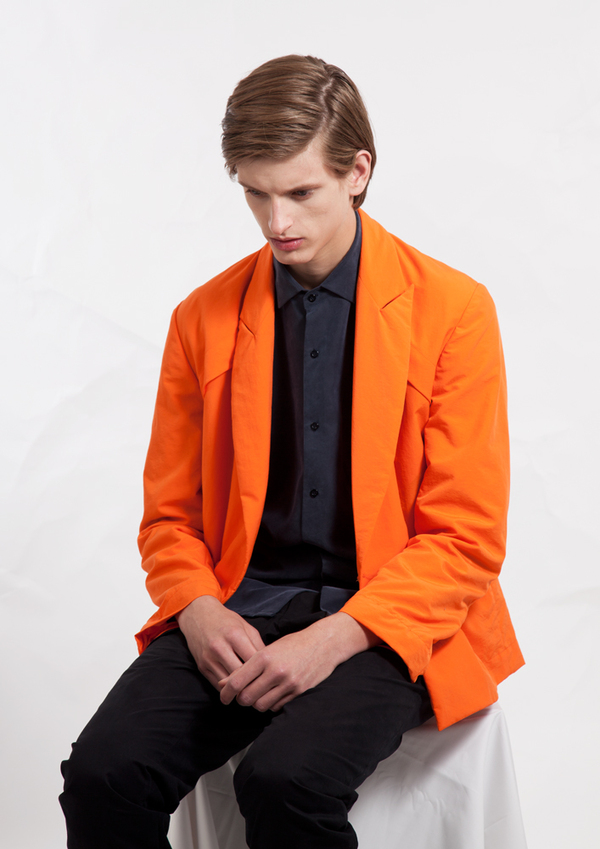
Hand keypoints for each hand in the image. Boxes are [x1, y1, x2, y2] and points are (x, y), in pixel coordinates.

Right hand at [176, 595, 264, 689]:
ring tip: (249, 688)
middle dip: (251, 681)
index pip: (252, 661)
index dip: (263, 669)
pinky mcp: (201, 667)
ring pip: (228, 684)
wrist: (198, 615)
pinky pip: (217, 685)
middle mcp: (219, 647)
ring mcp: (208, 658)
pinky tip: (236, 687)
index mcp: (234, 635)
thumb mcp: (245, 626)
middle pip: (240, 675)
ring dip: (239, 688)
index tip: (268, 674)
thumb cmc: (226, 621)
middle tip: (261, 686)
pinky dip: (228, 688)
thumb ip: (258, 645)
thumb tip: (269, 666)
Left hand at [218, 612, 379, 711]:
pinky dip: (271, 703)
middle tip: (243, 694)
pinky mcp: (298, 692)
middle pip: (247, 698)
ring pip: (261, 705)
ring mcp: (288, 683)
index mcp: (264, 657)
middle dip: (242, 699)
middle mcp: (275, 671)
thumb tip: (224, 682)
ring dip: (256, 702)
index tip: (223, 696)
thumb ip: (247, 666)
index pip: (237, 681)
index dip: (226, 692)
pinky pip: (276, 706)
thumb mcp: (269, 649)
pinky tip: (273, 693)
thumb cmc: (294, 644)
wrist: (323, 644)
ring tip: (258, 693)